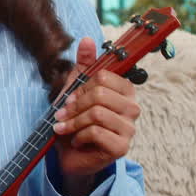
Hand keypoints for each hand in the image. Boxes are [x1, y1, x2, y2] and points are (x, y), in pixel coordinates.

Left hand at [51, 37, 139, 195]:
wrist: (70, 156)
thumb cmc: (76, 121)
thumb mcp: (75, 90)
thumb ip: (84, 65)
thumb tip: (87, 39)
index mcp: (125, 91)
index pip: (104, 76)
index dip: (82, 86)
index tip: (70, 99)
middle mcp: (132, 108)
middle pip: (100, 93)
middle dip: (75, 105)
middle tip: (63, 115)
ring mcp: (129, 129)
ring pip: (97, 113)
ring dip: (74, 122)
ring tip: (65, 129)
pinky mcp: (122, 147)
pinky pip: (96, 132)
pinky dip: (78, 136)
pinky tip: (77, 141)